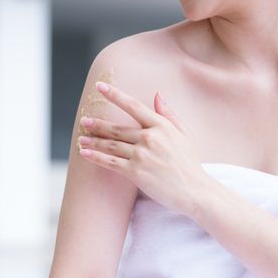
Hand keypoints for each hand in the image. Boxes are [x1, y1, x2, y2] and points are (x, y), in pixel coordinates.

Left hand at [78, 81, 210, 217]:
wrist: (195, 191)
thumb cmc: (189, 163)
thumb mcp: (184, 134)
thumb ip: (169, 114)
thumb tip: (157, 95)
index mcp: (161, 125)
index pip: (133, 106)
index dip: (114, 95)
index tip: (100, 86)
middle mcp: (150, 138)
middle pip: (116, 128)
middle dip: (97, 124)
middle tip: (84, 121)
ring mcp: (142, 155)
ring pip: (111, 145)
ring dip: (93, 141)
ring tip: (82, 138)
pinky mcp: (136, 172)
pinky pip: (110, 162)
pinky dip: (95, 157)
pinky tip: (84, 153)